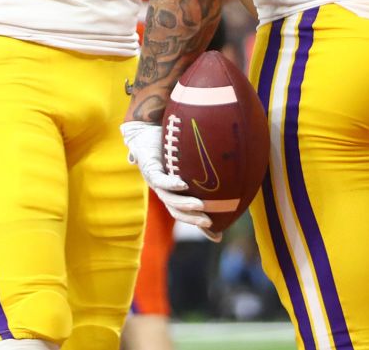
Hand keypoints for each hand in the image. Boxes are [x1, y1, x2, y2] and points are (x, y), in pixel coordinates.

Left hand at [120, 120, 218, 240]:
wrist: (143, 130)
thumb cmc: (167, 146)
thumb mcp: (185, 163)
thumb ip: (197, 173)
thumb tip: (226, 178)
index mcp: (171, 191)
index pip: (185, 213)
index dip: (199, 225)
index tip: (217, 237)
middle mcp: (162, 189)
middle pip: (176, 211)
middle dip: (192, 219)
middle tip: (210, 223)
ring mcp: (155, 180)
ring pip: (168, 199)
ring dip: (184, 204)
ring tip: (200, 206)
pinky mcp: (149, 168)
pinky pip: (159, 180)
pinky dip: (171, 184)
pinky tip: (183, 184)